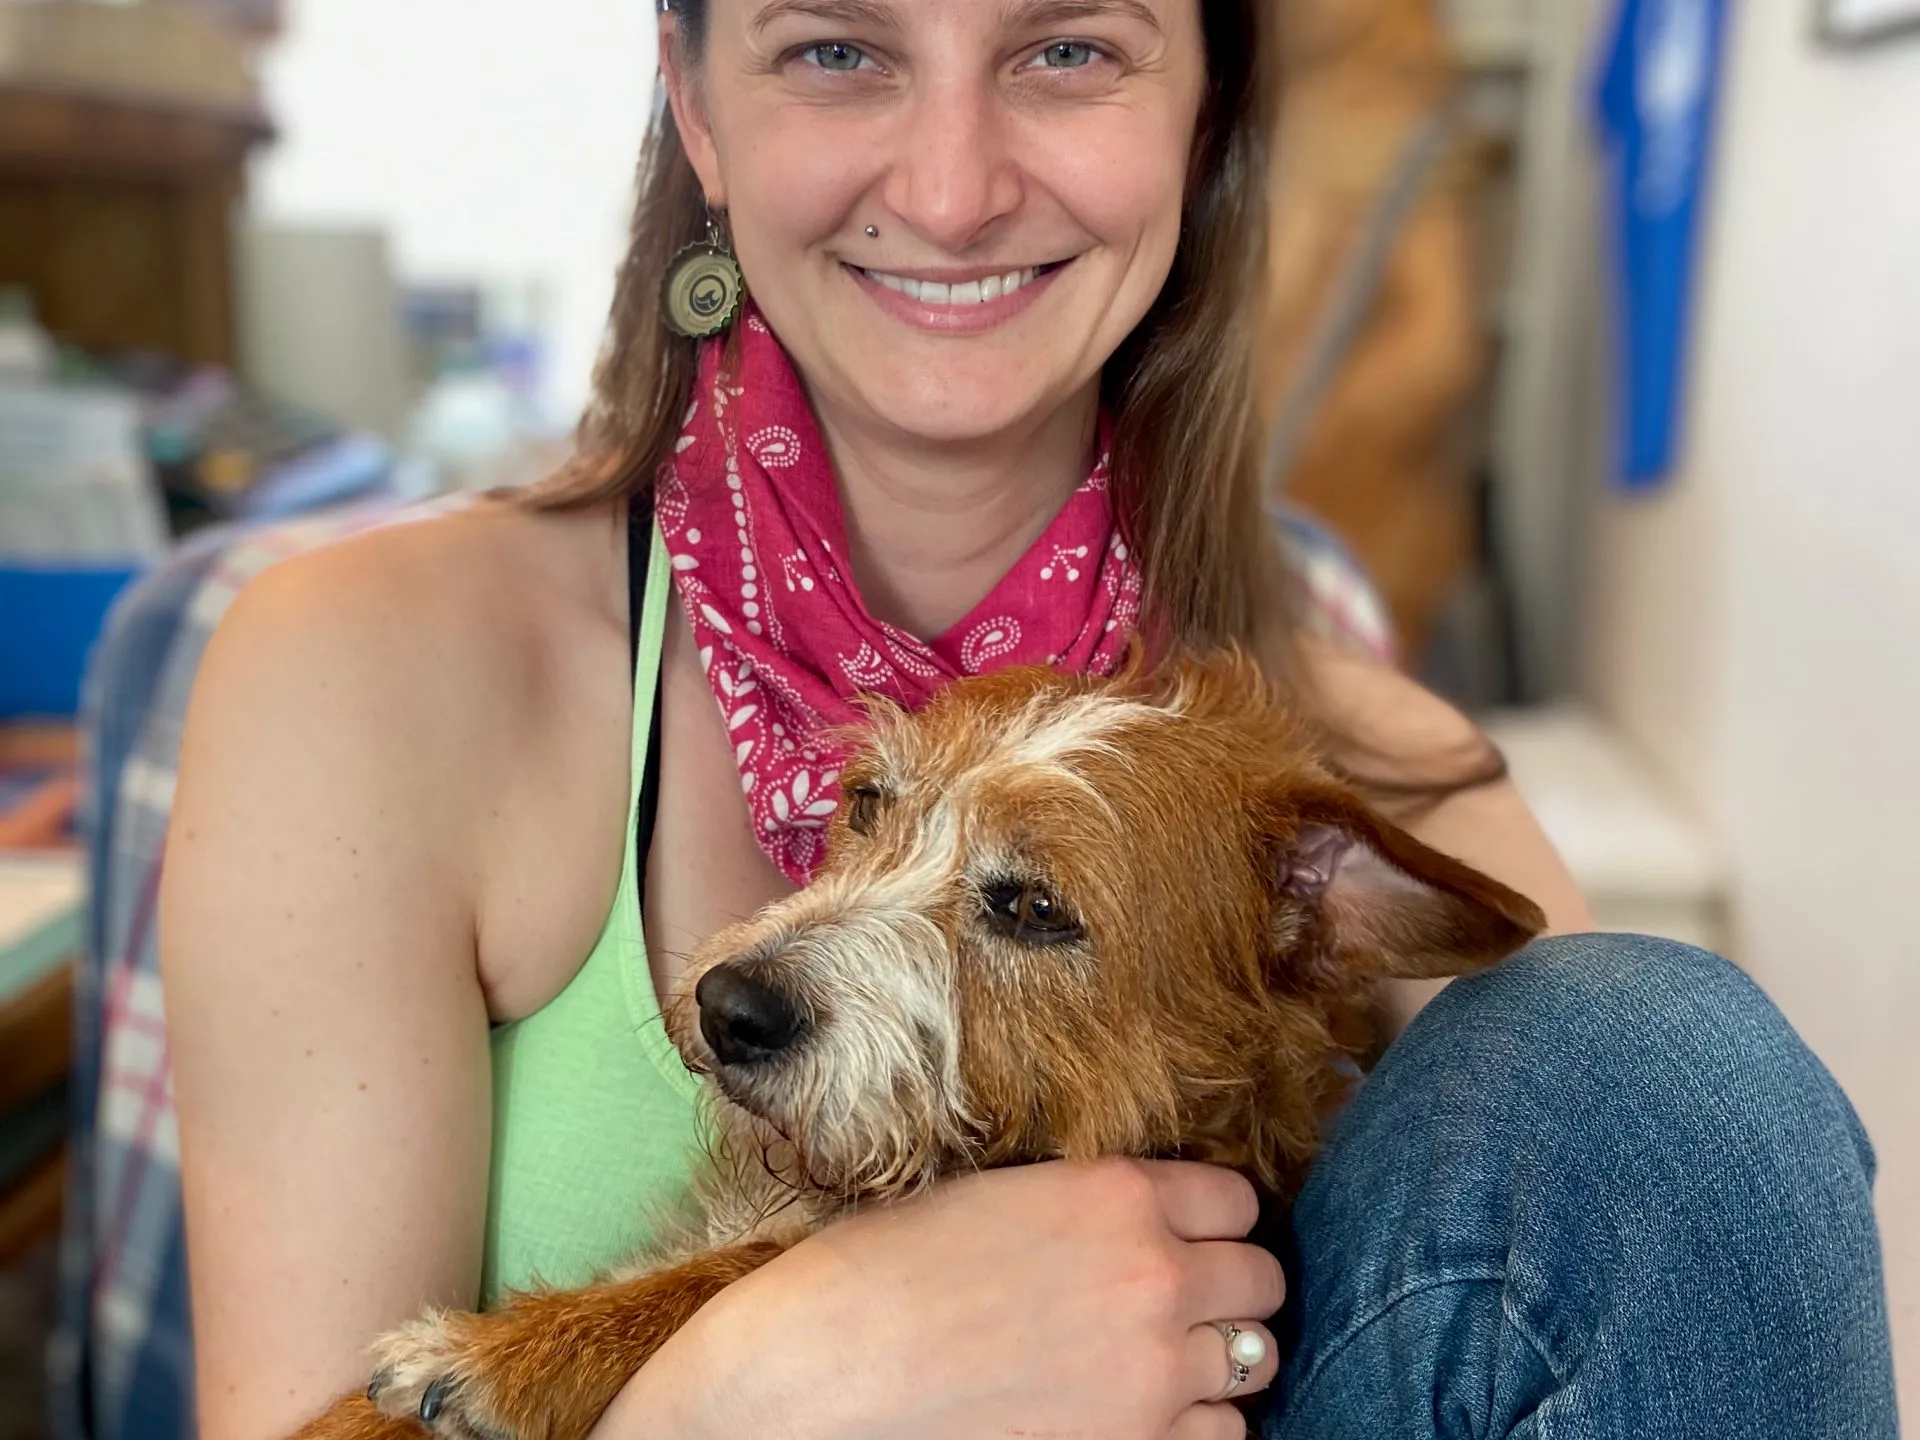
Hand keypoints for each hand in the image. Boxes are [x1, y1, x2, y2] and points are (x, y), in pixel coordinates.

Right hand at [604, 1158, 1285, 1439]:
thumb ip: (1080, 1206)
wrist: (810, 1388)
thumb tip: (1125, 1223)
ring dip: (1216, 1363)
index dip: (1208, 1221)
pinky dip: (1192, 1431)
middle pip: (1261, 1280)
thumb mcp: (984, 1198)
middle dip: (1224, 1289)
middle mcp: (1153, 1280)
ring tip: (1158, 1366)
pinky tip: (1137, 1419)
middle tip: (1174, 1304)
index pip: (1236, 1201)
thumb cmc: (870, 1281)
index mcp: (1114, 1195)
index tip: (1182, 1238)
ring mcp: (1152, 1378)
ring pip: (1254, 1364)